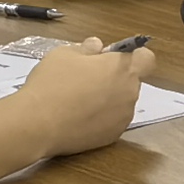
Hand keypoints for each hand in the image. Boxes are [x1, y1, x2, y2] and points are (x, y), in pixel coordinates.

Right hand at [11, 38, 152, 154]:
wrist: (37, 124)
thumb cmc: (52, 82)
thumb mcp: (64, 54)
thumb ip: (86, 48)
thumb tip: (97, 46)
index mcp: (123, 68)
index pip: (146, 58)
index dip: (133, 57)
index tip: (113, 59)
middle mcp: (130, 93)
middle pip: (131, 81)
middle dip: (114, 79)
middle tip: (86, 80)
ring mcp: (123, 117)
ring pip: (121, 103)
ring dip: (108, 100)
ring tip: (78, 102)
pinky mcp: (113, 137)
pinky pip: (111, 122)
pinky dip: (100, 119)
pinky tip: (77, 119)